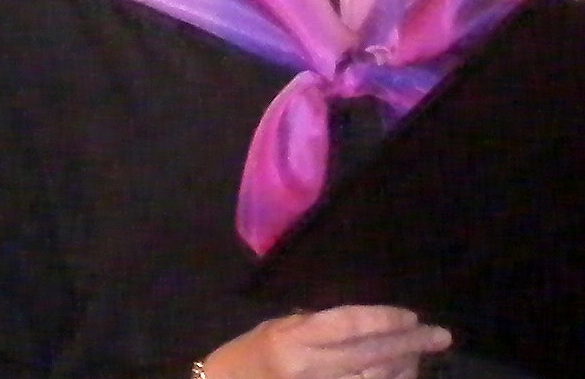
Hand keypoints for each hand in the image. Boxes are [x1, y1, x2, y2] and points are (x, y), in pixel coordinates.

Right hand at [199, 306, 448, 378]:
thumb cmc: (248, 356)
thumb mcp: (278, 329)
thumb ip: (318, 326)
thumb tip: (368, 324)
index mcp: (292, 340)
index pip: (346, 325)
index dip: (382, 319)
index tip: (410, 315)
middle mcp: (309, 368)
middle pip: (371, 354)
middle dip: (409, 344)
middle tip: (439, 335)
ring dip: (406, 368)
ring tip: (421, 355)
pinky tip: (402, 375)